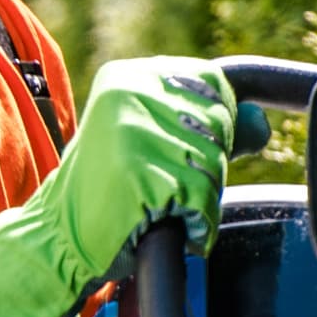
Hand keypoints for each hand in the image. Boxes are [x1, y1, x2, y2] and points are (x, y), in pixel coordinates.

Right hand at [0, 55, 232, 316]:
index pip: (214, 83)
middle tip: (161, 186)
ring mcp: (132, 132)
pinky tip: (162, 225)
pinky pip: (202, 199)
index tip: (182, 154)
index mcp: (128, 76)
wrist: (56, 240)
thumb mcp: (150, 143)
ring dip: (199, 199)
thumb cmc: (109, 194)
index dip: (217, 125)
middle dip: (205, 166)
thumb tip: (261, 121)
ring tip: (158, 207)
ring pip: (214, 164)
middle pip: (220, 125)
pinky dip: (195, 224)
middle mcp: (127, 93)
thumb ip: (205, 125)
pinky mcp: (140, 175)